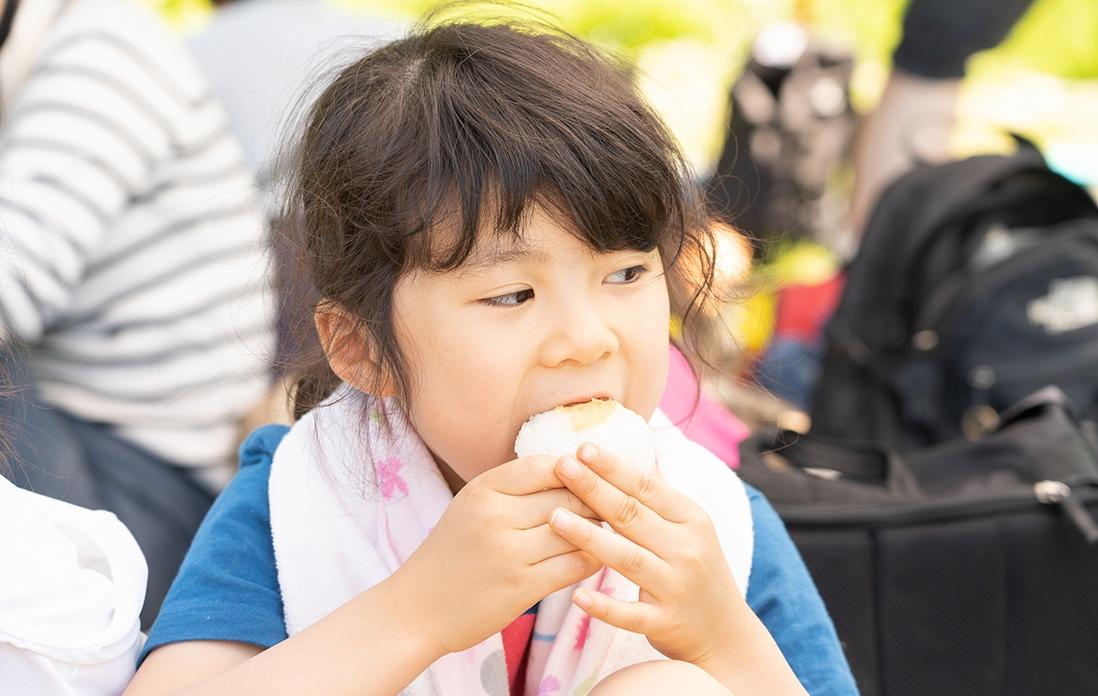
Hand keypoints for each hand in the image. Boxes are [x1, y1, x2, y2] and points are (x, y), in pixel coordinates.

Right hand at [387, 456, 603, 656]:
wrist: (417, 608)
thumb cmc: (452, 554)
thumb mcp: (472, 506)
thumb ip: (514, 487)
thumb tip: (570, 467)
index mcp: (484, 489)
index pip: (545, 466)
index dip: (577, 469)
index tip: (595, 475)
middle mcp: (495, 515)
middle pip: (568, 496)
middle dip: (596, 500)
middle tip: (615, 504)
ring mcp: (509, 552)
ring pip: (577, 530)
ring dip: (599, 531)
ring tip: (611, 530)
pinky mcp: (521, 587)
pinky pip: (574, 565)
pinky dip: (592, 559)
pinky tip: (597, 557)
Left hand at [547, 443, 749, 668]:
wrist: (726, 633)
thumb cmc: (696, 570)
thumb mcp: (689, 528)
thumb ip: (657, 498)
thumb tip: (619, 458)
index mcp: (691, 519)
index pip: (647, 487)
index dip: (614, 467)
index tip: (582, 448)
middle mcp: (686, 550)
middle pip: (632, 515)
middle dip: (594, 489)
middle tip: (561, 466)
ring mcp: (676, 587)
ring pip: (627, 558)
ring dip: (589, 537)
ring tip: (554, 518)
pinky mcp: (665, 622)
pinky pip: (630, 615)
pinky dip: (604, 607)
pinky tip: (578, 595)